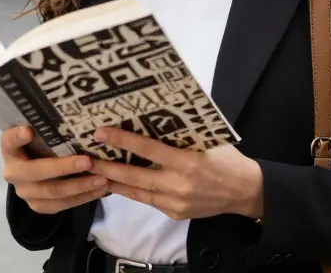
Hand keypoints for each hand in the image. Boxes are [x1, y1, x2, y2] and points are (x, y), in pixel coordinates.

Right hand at [1, 125, 110, 213]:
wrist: (36, 173)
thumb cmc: (41, 146)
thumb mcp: (40, 136)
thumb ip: (46, 130)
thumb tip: (72, 119)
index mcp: (10, 150)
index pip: (8, 141)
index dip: (17, 137)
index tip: (28, 131)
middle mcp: (13, 172)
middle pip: (36, 172)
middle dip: (64, 167)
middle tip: (88, 161)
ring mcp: (25, 192)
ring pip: (53, 192)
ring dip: (80, 186)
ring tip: (102, 179)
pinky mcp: (37, 206)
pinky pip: (61, 205)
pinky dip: (83, 198)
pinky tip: (99, 191)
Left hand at [87, 126, 263, 221]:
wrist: (246, 192)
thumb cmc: (226, 159)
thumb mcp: (206, 141)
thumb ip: (179, 135)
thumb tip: (149, 116)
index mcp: (187, 162)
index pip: (148, 149)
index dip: (123, 140)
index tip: (100, 132)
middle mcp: (179, 184)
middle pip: (134, 175)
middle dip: (107, 166)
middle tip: (84, 157)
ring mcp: (176, 202)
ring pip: (136, 192)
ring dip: (112, 181)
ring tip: (91, 172)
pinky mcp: (175, 213)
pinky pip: (147, 200)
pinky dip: (130, 191)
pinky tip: (114, 183)